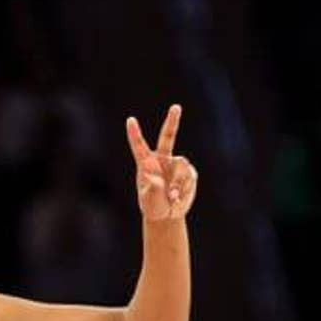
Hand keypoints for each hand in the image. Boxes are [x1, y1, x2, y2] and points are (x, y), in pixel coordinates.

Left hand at [125, 106, 197, 223]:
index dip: (135, 134)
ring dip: (179, 182)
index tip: (130, 120)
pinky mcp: (188, 172)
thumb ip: (152, 189)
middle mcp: (162, 159)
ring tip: (173, 197)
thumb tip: (157, 179)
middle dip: (173, 121)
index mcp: (146, 163)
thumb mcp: (148, 200)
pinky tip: (179, 197)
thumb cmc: (153, 206)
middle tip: (176, 107)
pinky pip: (190, 175)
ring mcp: (176, 164)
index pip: (139, 146)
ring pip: (182, 164)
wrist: (167, 214)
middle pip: (168, 136)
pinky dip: (185, 187)